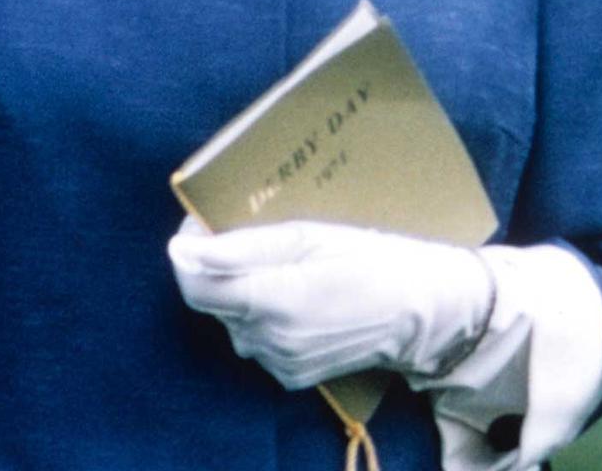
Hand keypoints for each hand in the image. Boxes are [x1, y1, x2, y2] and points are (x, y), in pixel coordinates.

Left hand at [168, 216, 495, 390]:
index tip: (200, 223)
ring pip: (232, 318)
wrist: (421, 311)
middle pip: (212, 299)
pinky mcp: (291, 376)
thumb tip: (179, 250)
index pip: (193, 285)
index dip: (187, 251)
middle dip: (219, 265)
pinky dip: (261, 314)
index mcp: (273, 301)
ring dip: (242, 289)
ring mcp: (280, 364)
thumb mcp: (306, 236)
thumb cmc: (369, 258)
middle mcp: (270, 341)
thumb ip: (238, 247)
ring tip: (283, 263)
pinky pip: (255, 338)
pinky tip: (294, 294)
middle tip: (251, 233)